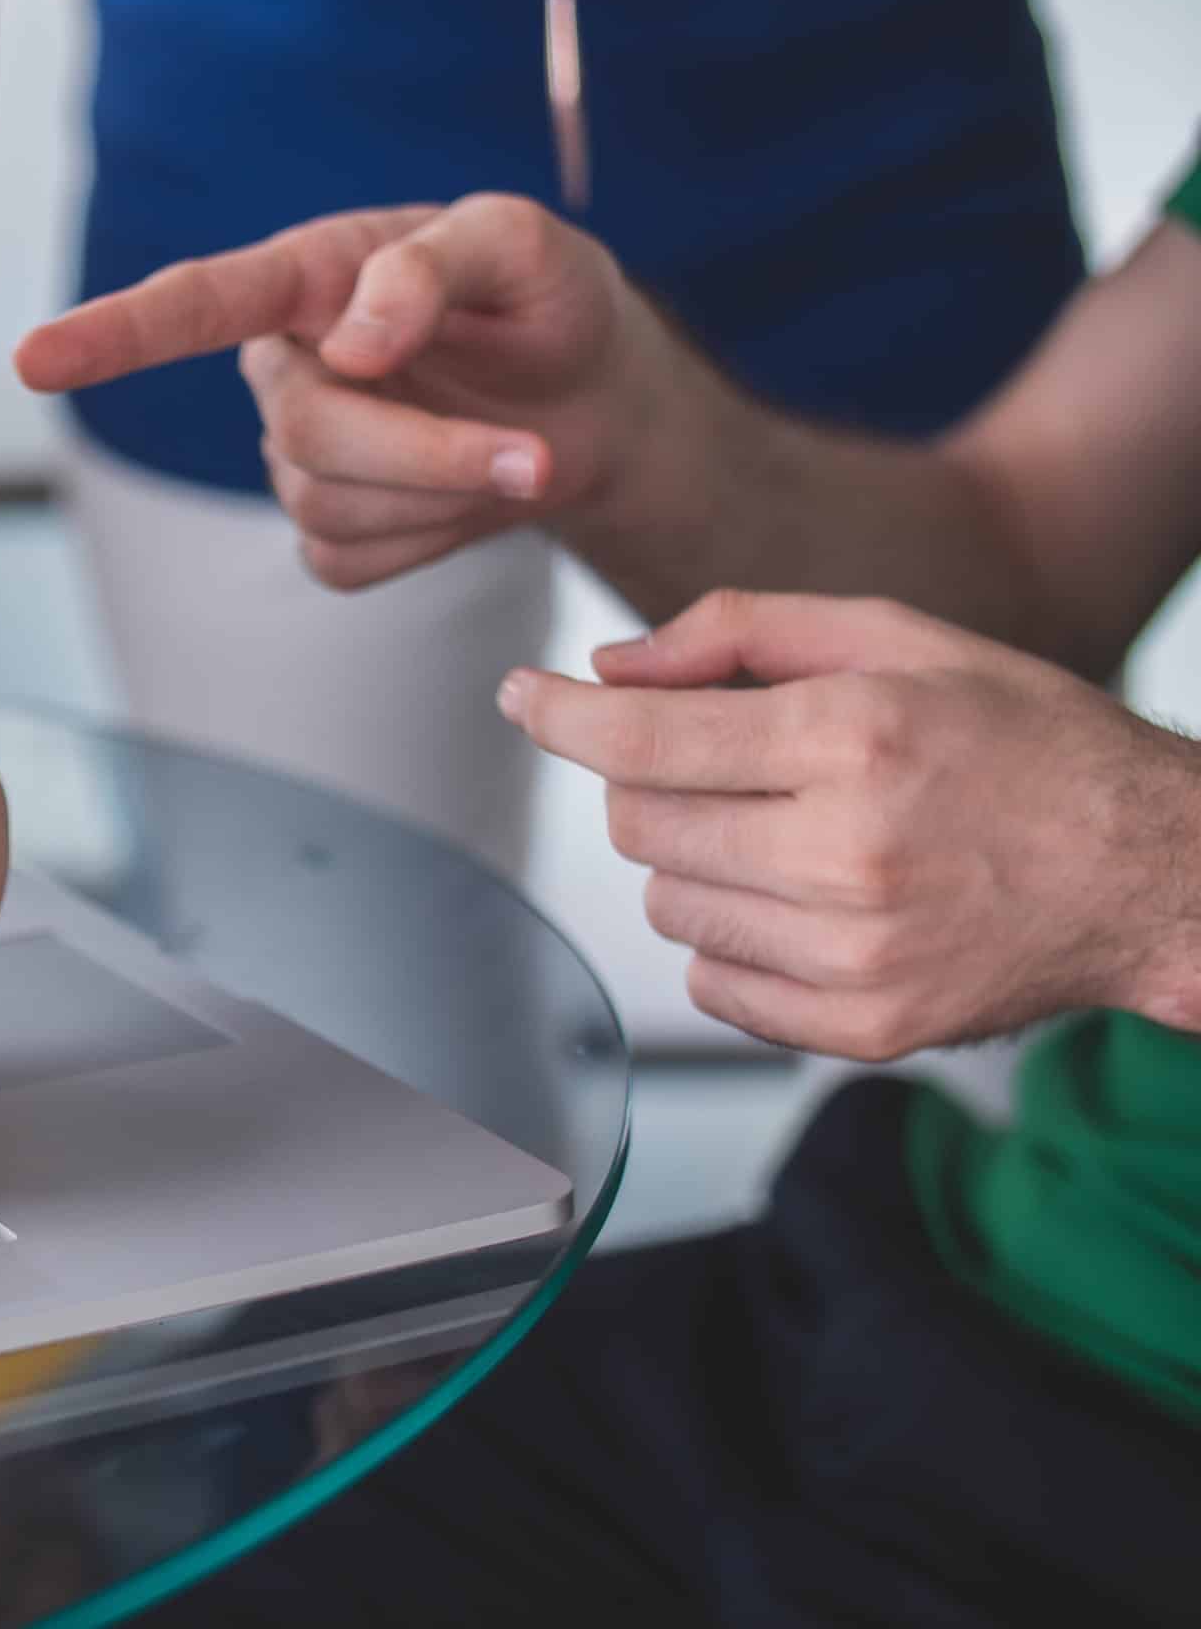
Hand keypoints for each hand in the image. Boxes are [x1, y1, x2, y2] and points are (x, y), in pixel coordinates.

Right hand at [16, 194, 711, 590]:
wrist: (596, 402)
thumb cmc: (547, 302)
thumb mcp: (523, 246)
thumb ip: (434, 266)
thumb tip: (351, 343)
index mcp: (309, 276)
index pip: (194, 305)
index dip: (110, 336)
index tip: (32, 361)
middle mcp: (285, 365)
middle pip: (305, 433)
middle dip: (425, 454)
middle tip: (534, 455)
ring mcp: (299, 455)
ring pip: (328, 506)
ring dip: (445, 494)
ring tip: (521, 455)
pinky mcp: (330, 532)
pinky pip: (350, 561)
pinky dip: (432, 542)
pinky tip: (466, 499)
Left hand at [497, 590, 1200, 1055]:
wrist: (1154, 871)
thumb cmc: (1024, 742)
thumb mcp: (898, 638)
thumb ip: (739, 631)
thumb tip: (609, 670)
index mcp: (854, 738)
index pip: (642, 740)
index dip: (560, 716)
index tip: (522, 697)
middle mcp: (848, 852)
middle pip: (640, 824)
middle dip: (653, 782)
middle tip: (727, 766)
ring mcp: (855, 954)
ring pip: (666, 905)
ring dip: (695, 862)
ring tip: (789, 834)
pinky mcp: (864, 1029)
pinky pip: (712, 985)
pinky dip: (730, 942)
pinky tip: (804, 902)